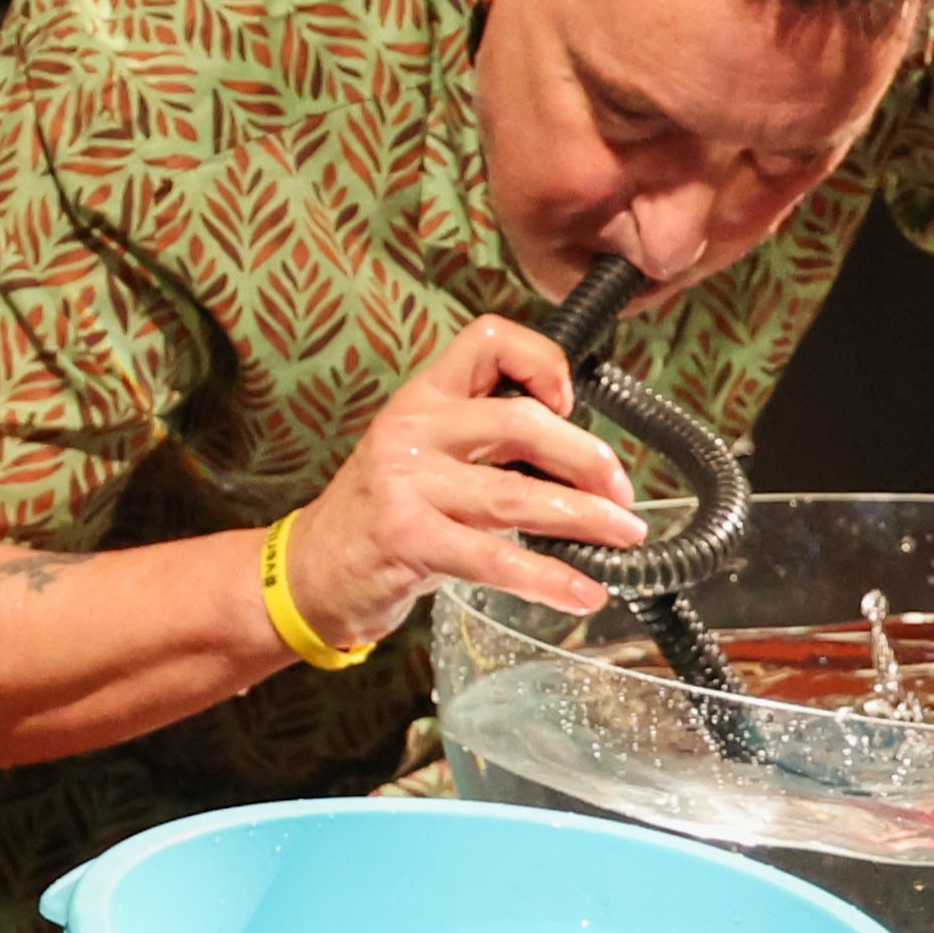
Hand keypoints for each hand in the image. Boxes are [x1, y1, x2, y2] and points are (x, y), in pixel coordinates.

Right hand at [282, 314, 648, 638]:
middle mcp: (414, 429)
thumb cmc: (378, 514)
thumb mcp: (422, 455)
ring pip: (516, 494)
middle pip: (522, 422)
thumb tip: (580, 463)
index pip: (488, 340)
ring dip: (584, 517)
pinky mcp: (407, 538)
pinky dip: (547, 578)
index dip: (542, 361)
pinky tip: (582, 592)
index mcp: (423, 398)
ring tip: (624, 536)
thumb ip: (484, 442)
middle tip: (623, 493)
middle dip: (587, 458)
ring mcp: (407, 483)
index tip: (572, 401)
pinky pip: (493, 557)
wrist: (308, 571)